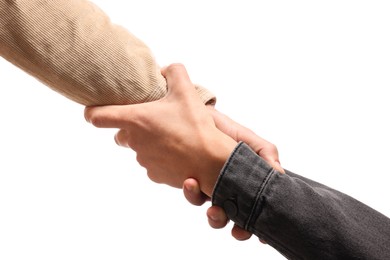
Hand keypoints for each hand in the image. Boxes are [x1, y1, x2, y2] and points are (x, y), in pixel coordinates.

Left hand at [84, 63, 236, 195]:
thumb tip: (165, 68)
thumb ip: (174, 72)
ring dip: (149, 143)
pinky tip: (177, 153)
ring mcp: (143, 161)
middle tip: (152, 121)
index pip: (97, 117)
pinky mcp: (155, 175)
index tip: (93, 111)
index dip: (92, 112)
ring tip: (171, 137)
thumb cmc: (196, 126)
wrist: (211, 161)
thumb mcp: (186, 91)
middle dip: (130, 128)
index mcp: (135, 119)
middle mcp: (134, 142)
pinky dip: (160, 158)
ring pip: (138, 150)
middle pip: (120, 135)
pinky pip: (152, 164)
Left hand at [183, 107, 284, 241]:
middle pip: (238, 219)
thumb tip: (280, 173)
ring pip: (216, 214)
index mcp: (248, 181)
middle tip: (237, 229)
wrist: (196, 118)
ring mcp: (213, 189)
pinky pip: (194, 197)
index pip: (257, 207)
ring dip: (215, 217)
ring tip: (212, 208)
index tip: (260, 235)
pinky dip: (193, 195)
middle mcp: (231, 189)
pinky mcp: (195, 185)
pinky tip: (191, 182)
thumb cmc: (224, 128)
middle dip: (238, 228)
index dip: (259, 224)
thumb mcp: (247, 137)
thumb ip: (265, 152)